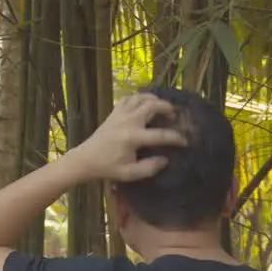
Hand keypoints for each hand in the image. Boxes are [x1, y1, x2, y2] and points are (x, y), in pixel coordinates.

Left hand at [68, 93, 187, 181]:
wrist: (86, 159)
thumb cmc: (108, 168)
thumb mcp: (130, 173)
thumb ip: (150, 168)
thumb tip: (165, 159)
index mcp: (133, 138)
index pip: (161, 135)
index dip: (176, 138)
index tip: (185, 141)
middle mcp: (128, 121)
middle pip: (152, 105)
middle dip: (167, 108)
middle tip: (174, 116)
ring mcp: (120, 114)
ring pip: (141, 97)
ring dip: (154, 99)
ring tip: (162, 107)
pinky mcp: (114, 112)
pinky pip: (129, 98)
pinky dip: (139, 97)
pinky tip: (145, 104)